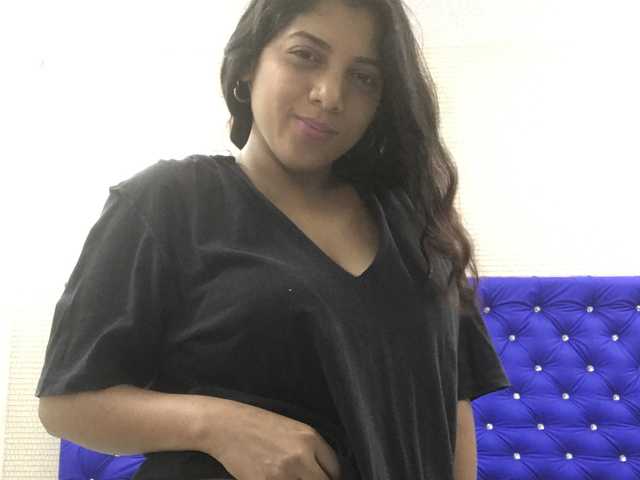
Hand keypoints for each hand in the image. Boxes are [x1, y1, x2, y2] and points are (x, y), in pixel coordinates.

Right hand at [209, 400, 341, 479]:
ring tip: (291, 478)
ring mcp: (284, 473)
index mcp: (310, 438)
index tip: (325, 479)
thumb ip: (308, 448)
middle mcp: (302, 456)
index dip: (331, 477)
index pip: (334, 468)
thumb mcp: (289, 429)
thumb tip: (319, 469)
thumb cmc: (255, 424)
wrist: (225, 425)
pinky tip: (275, 479)